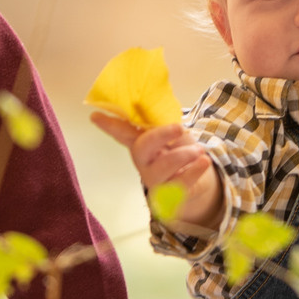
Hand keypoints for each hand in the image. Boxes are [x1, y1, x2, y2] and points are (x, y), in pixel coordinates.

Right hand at [90, 113, 221, 230]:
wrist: (197, 178)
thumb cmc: (180, 149)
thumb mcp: (173, 133)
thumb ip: (161, 122)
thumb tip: (151, 103)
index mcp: (142, 142)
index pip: (123, 132)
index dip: (109, 124)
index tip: (94, 116)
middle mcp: (143, 161)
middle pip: (141, 148)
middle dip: (160, 135)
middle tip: (180, 128)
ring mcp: (154, 179)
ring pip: (162, 167)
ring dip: (183, 156)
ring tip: (199, 151)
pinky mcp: (168, 196)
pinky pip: (179, 184)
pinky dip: (194, 171)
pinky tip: (203, 162)